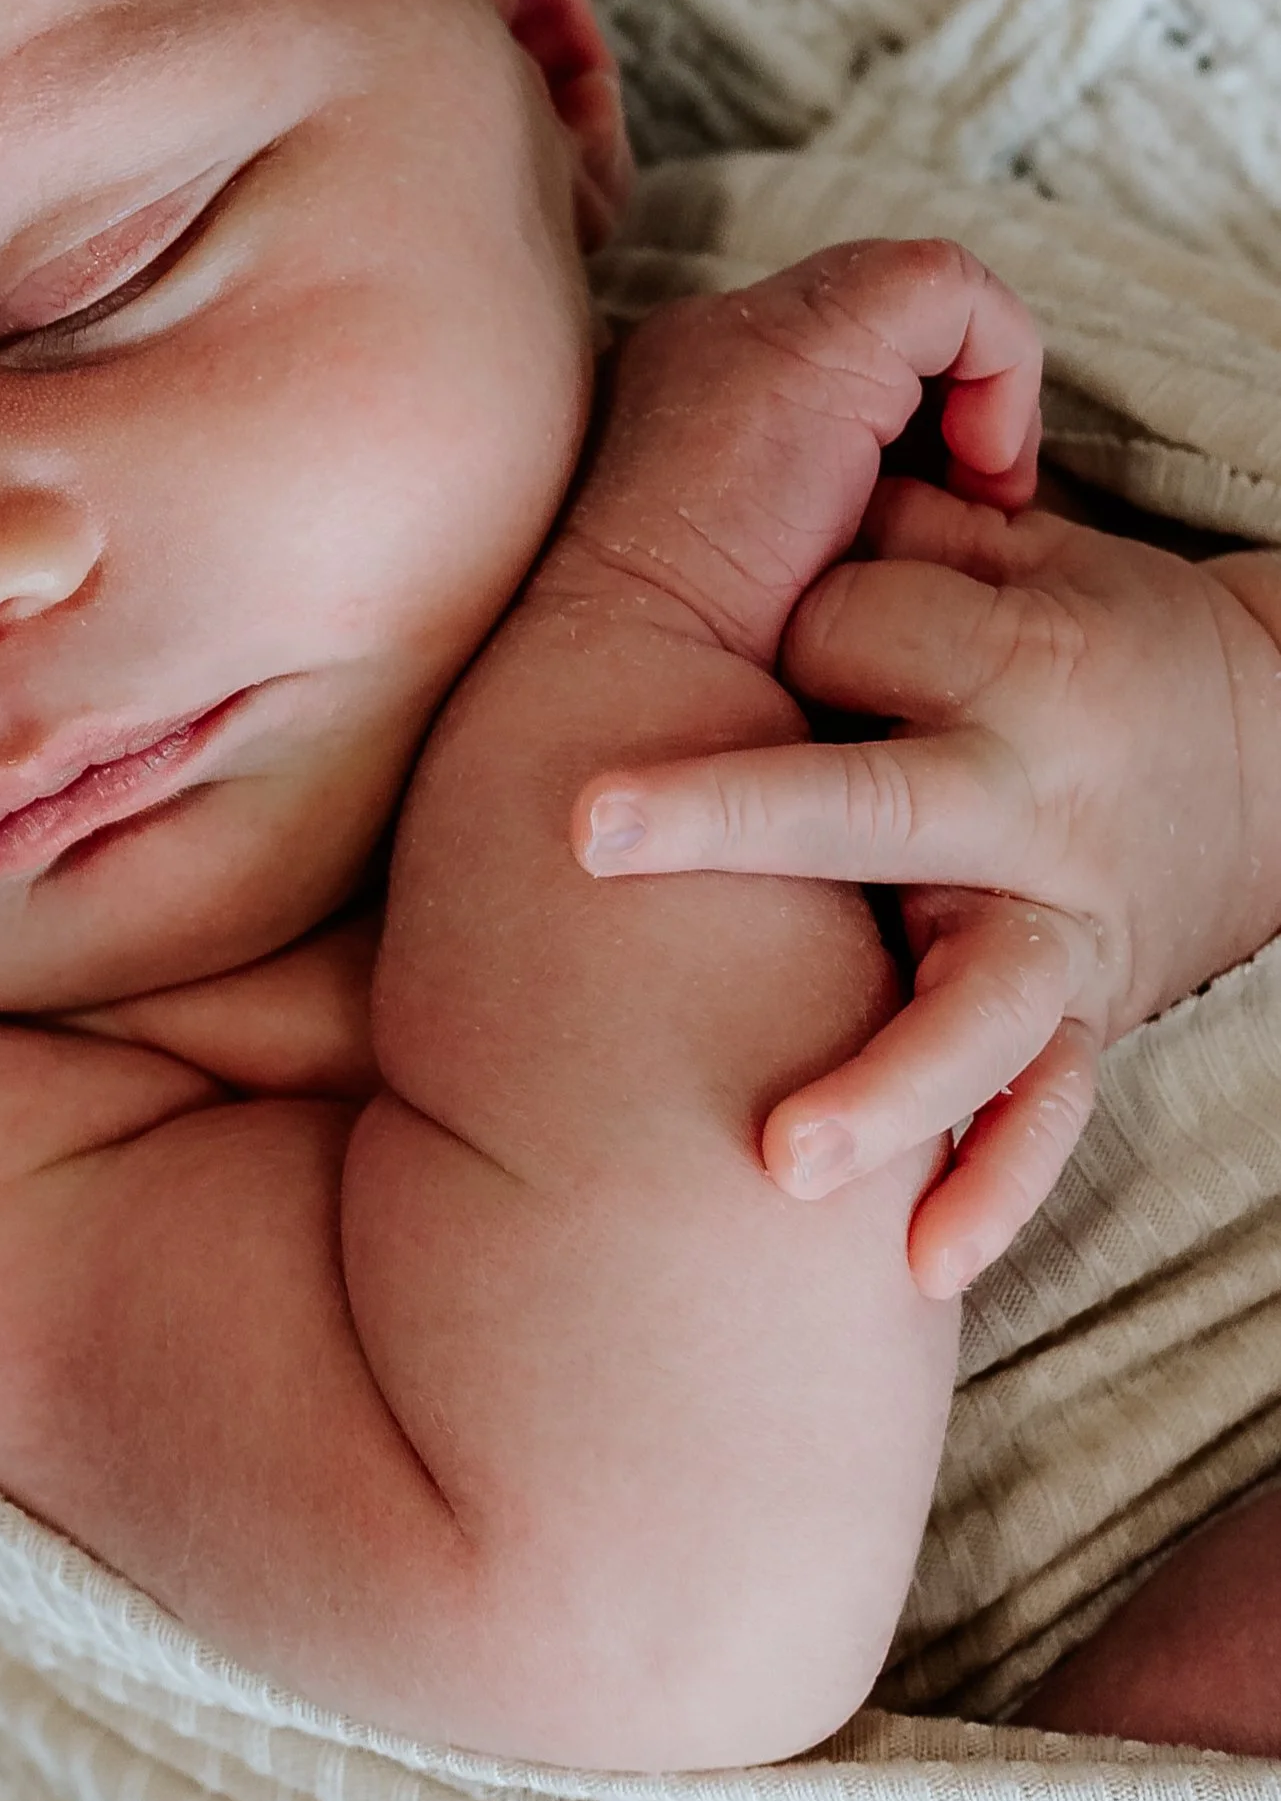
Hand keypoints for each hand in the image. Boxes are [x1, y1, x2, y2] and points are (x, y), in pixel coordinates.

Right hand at [558, 238, 1038, 670]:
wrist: (625, 717)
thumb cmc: (685, 722)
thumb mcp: (762, 628)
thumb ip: (814, 562)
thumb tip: (928, 545)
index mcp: (666, 417)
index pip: (820, 378)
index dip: (901, 441)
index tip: (930, 547)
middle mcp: (695, 355)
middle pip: (867, 332)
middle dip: (944, 415)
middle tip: (968, 517)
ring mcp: (739, 334)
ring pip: (911, 297)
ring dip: (978, 392)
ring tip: (981, 497)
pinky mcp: (807, 337)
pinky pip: (947, 285)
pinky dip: (1000, 364)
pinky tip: (978, 476)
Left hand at [570, 482, 1280, 1297]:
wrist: (1278, 751)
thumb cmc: (1092, 638)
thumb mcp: (1021, 558)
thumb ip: (894, 543)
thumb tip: (750, 538)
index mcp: (1013, 662)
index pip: (841, 632)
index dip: (791, 623)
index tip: (774, 630)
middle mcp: (1032, 797)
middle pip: (866, 802)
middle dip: (728, 815)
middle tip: (588, 830)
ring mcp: (1060, 922)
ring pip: (975, 1009)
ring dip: (881, 1083)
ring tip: (781, 1160)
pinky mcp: (1084, 1014)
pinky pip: (1047, 1114)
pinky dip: (994, 1189)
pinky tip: (918, 1262)